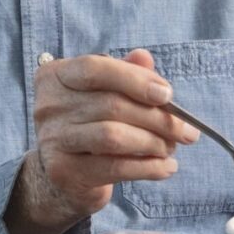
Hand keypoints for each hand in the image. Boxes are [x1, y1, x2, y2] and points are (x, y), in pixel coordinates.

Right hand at [7, 50, 200, 233]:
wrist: (65, 174)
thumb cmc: (92, 124)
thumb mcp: (107, 94)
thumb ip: (125, 73)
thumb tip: (144, 58)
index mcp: (56, 76)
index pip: (94, 68)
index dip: (134, 79)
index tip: (168, 95)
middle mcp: (48, 106)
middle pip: (111, 105)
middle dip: (157, 118)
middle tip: (186, 130)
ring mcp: (52, 140)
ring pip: (113, 136)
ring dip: (153, 143)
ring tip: (171, 148)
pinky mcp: (64, 172)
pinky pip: (115, 168)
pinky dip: (148, 168)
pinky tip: (166, 167)